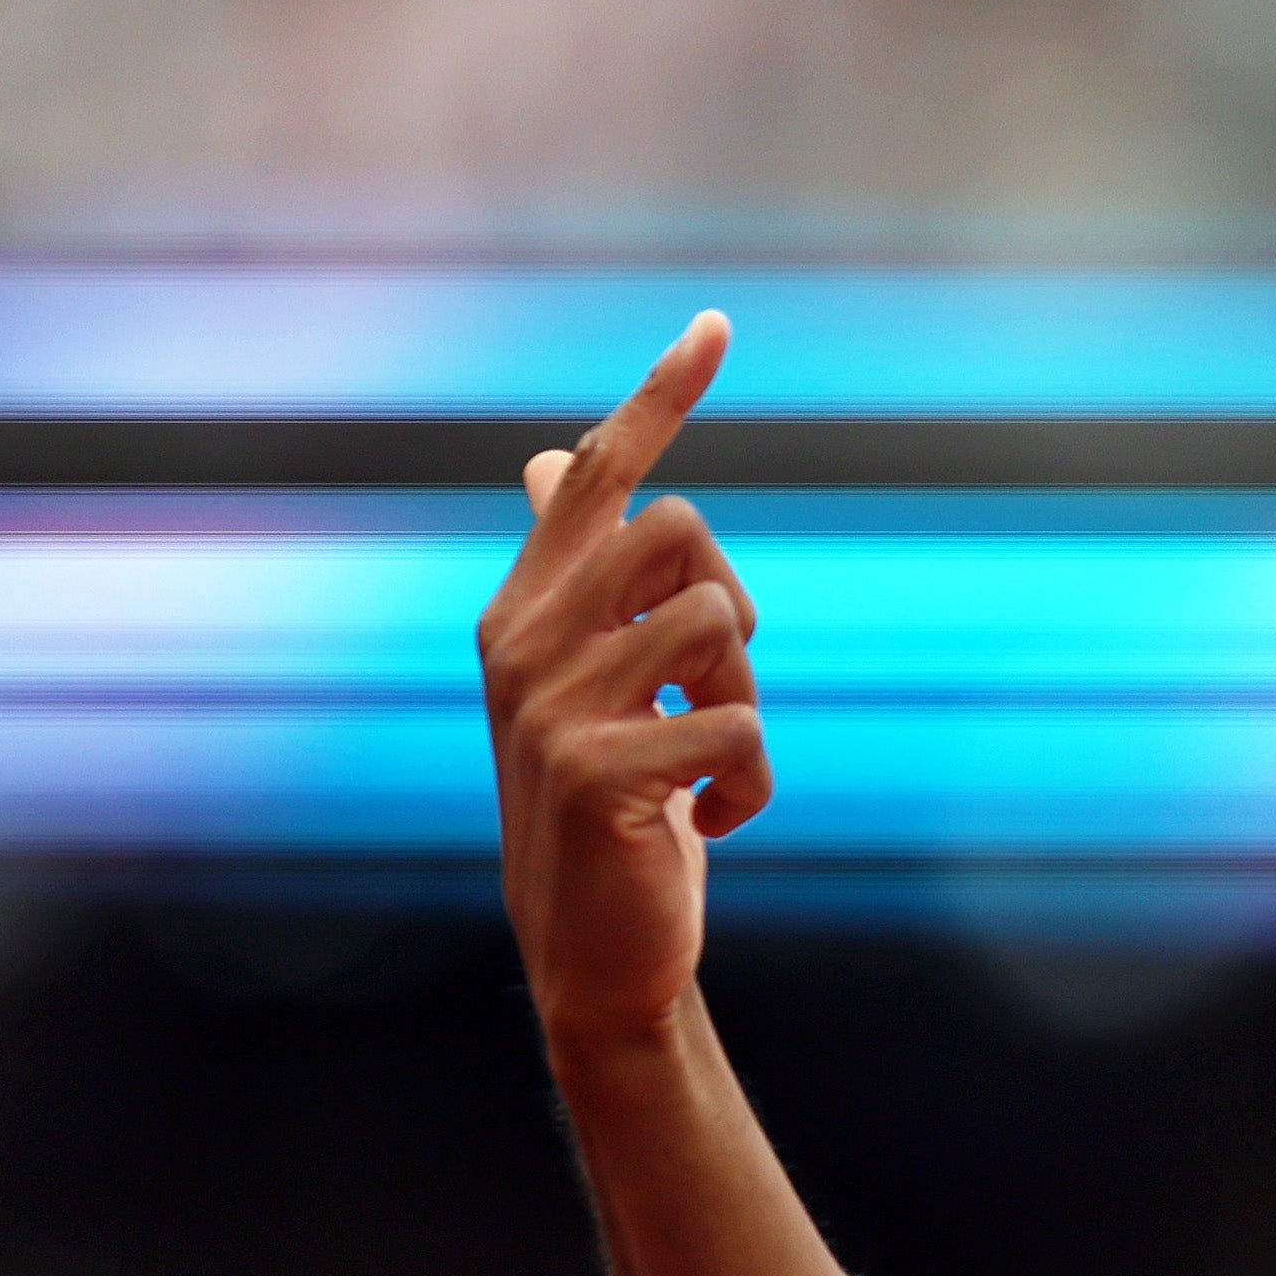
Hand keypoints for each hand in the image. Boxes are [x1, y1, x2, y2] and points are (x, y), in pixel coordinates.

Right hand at [477, 311, 769, 1037]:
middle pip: (685, 534)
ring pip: (720, 626)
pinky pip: (736, 729)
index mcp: (528, 608)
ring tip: (703, 766)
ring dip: (746, 705)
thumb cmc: (611, 809)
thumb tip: (559, 458)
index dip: (662, 397)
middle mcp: (524, 638)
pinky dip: (752, 787)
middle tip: (711, 698)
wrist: (593, 951)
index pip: (600, 474)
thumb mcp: (591, 684)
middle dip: (736, 615)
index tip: (718, 324)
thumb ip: (580, 579)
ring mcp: (550, 704)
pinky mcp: (596, 771)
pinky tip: (711, 826)